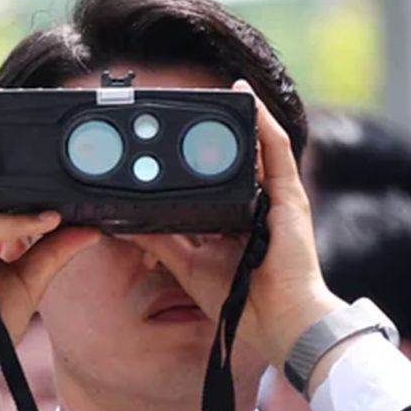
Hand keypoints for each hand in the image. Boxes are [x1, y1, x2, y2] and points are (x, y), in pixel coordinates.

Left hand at [123, 80, 343, 371]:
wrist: (278, 320)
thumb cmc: (240, 299)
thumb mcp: (187, 264)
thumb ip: (158, 241)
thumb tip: (122, 223)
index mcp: (236, 219)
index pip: (216, 179)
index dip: (198, 157)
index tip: (172, 135)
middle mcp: (258, 203)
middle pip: (237, 158)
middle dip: (217, 132)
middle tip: (191, 103)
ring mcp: (276, 197)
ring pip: (258, 146)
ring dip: (241, 117)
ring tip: (220, 91)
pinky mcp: (289, 195)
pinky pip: (276, 149)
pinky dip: (262, 122)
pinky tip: (246, 99)